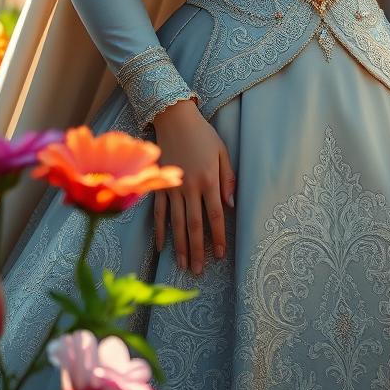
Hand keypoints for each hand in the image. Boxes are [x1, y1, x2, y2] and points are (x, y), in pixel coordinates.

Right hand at [152, 98, 234, 274]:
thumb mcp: (222, 152)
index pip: (215, 215)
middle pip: (193, 225)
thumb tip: (230, 205)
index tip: (220, 254)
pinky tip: (162, 246)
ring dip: (180, 246)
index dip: (217, 236)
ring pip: (175, 224)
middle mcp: (189, 187)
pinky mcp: (158, 185)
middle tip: (200, 271)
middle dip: (198, 249)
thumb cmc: (203, 135)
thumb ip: (227, 179)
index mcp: (208, 180)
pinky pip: (158, 213)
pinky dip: (160, 230)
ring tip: (184, 265)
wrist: (175, 119)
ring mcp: (171, 188)